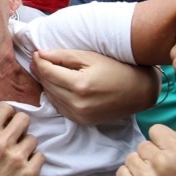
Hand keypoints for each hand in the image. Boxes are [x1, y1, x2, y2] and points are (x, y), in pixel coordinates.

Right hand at [0, 103, 43, 175]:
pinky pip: (41, 156)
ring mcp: (18, 157)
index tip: (9, 123)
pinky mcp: (30, 171)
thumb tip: (10, 118)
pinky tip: (24, 169)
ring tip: (18, 159)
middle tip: (17, 138)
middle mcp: (3, 143)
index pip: (6, 107)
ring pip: (33, 139)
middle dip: (22, 127)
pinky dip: (34, 162)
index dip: (9, 115)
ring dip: (28, 148)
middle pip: (24, 118)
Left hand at [30, 48, 147, 123]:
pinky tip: (58, 86)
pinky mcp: (82, 122)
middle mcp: (78, 103)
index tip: (36, 53)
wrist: (139, 91)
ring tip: (47, 71)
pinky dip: (56, 96)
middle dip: (41, 72)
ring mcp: (80, 115)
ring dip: (47, 84)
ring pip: (51, 98)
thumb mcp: (91, 57)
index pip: (48, 72)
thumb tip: (40, 55)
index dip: (39, 61)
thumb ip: (64, 56)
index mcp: (80, 85)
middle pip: (47, 85)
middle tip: (38, 60)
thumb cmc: (117, 69)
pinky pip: (60, 108)